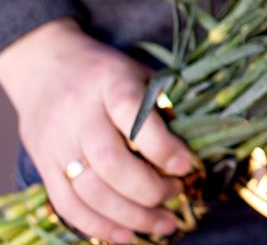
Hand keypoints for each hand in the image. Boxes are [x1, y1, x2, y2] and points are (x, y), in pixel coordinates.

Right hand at [0, 19, 194, 243]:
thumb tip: (196, 145)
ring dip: (130, 216)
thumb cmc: (106, 72)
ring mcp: (57, 142)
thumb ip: (161, 104)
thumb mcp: (139, 72)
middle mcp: (80, 114)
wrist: (46, 65)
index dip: (163, 148)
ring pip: (89, 191)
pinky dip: (98, 226)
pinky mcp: (44, 164)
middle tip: (177, 193)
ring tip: (163, 224)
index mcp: (111, 83)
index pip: (135, 119)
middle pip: (111, 163)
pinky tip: (126, 235)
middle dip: (150, 189)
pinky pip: (67, 204)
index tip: (188, 166)